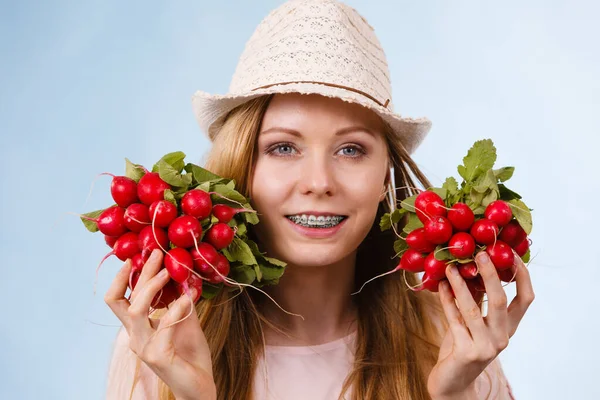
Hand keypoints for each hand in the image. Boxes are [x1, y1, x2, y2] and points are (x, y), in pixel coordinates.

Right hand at [105, 249, 216, 399]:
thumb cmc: (190, 354)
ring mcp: (144, 347)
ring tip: (170, 272)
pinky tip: (188, 299)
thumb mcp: (185, 320)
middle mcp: (135, 337)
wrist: (199, 386)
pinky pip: (163, 326)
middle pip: (124, 300)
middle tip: (157, 254)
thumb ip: (179, 300)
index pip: (117, 299)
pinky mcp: (158, 356)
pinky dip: (175, 309)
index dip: (122, 277)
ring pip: (136, 311)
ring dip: (152, 288)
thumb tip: (182, 273)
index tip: (136, 257)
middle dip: (139, 274)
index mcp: (138, 328)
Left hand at [427, 250, 533, 398]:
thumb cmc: (464, 346)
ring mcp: (485, 346)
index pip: (525, 299)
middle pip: (501, 300)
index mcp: (509, 328)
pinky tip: (440, 286)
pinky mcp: (466, 352)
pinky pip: (454, 320)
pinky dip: (446, 301)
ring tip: (450, 267)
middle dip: (490, 275)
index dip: (521, 275)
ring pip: (473, 309)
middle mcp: (502, 337)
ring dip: (460, 285)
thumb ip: (477, 299)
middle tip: (480, 254)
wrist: (454, 383)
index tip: (510, 253)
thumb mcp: (475, 322)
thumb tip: (472, 266)